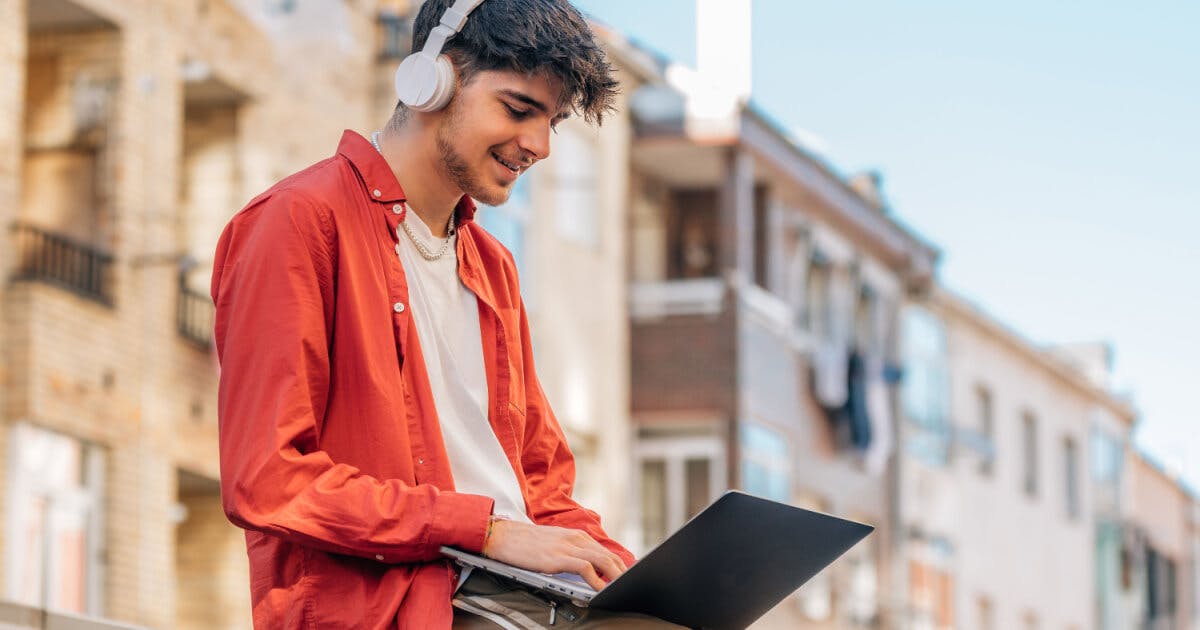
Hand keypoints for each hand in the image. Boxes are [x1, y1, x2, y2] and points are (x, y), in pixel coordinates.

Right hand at [483, 520, 626, 590]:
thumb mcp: (555, 544)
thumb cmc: (526, 543)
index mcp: (576, 536)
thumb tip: (587, 571)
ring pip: (602, 560)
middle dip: (622, 572)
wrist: (503, 536)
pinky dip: (595, 580)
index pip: (605, 551)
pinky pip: (584, 568)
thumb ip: (572, 554)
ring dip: (614, 576)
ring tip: (621, 589)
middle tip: (629, 586)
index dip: (619, 566)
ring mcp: (567, 547)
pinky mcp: (557, 557)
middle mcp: (575, 539)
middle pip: (608, 556)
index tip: (626, 578)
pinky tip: (599, 589)